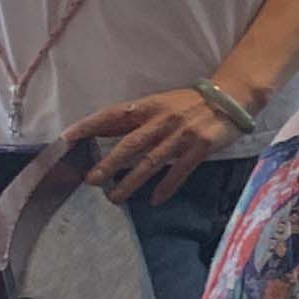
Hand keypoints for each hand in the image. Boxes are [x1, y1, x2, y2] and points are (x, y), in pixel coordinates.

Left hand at [64, 86, 237, 205]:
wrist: (230, 98)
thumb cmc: (190, 103)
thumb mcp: (160, 104)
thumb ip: (136, 119)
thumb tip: (103, 131)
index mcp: (149, 106)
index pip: (113, 115)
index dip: (89, 125)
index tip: (67, 138)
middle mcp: (162, 120)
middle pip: (130, 144)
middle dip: (109, 163)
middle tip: (91, 181)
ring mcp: (182, 134)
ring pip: (151, 161)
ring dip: (132, 181)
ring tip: (115, 198)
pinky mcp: (200, 147)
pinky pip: (180, 171)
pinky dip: (167, 186)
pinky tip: (155, 200)